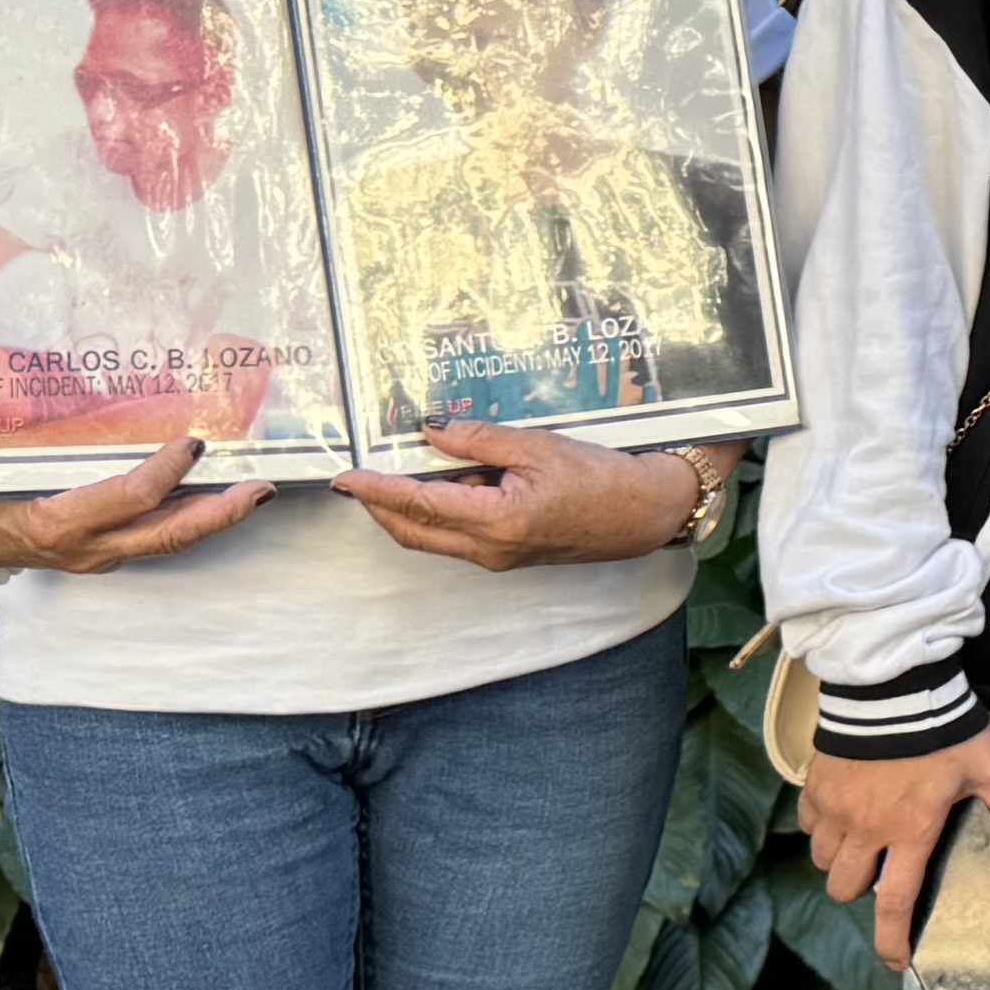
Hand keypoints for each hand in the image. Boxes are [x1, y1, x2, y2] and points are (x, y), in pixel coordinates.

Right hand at [0, 434, 269, 576]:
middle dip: (220, 513)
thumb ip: (16, 420)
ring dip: (216, 516)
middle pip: (167, 535)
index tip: (192, 443)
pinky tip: (219, 493)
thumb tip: (41, 369)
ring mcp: (101, 554)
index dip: (164, 474)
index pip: (126, 500)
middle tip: (260, 488)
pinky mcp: (110, 551)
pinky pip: (158, 535)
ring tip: (256, 490)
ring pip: (170, 540)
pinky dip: (192, 515)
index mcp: (54, 519)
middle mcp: (87, 546)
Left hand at [334, 425, 707, 570]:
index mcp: (496, 520)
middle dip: (381, 503)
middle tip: (365, 471)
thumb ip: (479, 438)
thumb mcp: (537, 446)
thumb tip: (433, 431)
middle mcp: (489, 549)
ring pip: (432, 534)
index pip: (417, 504)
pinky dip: (444, 509)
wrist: (643, 514)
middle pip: (412, 530)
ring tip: (425, 464)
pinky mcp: (506, 555)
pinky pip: (457, 534)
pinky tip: (459, 478)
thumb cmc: (601, 479)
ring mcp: (496, 557)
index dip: (376, 489)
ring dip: (415, 505)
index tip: (346, 477)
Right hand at [803, 730, 989, 968]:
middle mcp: (865, 828)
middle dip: (859, 891)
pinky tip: (843, 813)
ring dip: (840, 860)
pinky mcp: (815, 784)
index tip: (897, 959)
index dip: (893, 940)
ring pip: (823, 858)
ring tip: (862, 842)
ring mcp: (834, 807)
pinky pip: (808, 822)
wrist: (892, 686)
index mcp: (909, 832)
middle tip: (880, 873)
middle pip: (845, 887)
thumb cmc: (942, 729)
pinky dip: (821, 826)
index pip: (895, 903)